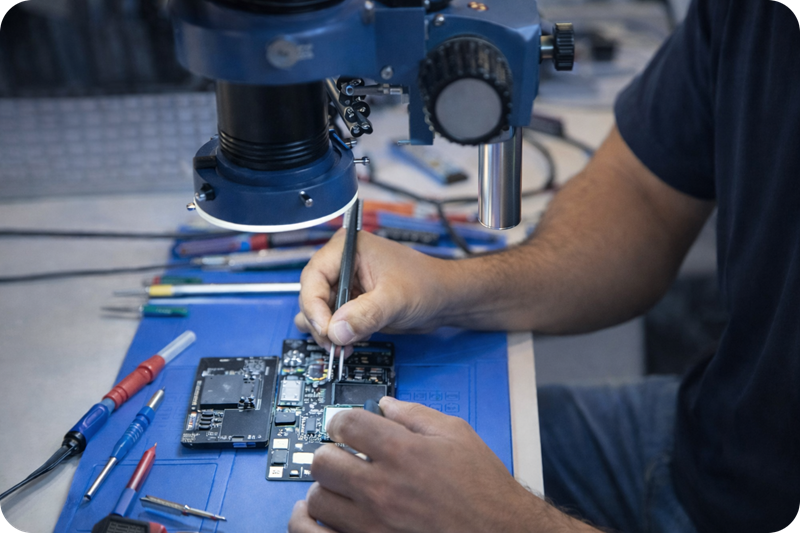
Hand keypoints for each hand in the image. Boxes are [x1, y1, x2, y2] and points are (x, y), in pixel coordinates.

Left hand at [287, 397, 586, 532]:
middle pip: (322, 461)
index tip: (343, 427)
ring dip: (326, 489)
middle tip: (341, 457)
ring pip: (317, 500)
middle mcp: (382, 487)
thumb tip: (386, 404)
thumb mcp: (457, 434)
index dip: (339, 421)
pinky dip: (318, 523)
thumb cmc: (483, 489)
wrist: (500, 532)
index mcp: (402, 451)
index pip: (345, 424)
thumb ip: (416, 415)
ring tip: (341, 488)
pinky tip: (330, 515)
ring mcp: (374, 522)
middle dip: (329, 454)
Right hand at [295, 231, 451, 349]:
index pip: (314, 277)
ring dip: (326, 332)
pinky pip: (331, 322)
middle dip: (321, 323)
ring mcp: (345, 284)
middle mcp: (341, 264)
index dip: (314, 306)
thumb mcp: (395, 298)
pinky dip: (335, 336)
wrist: (444, 298)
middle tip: (335, 344)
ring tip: (343, 346)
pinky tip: (349, 343)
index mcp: (347, 248)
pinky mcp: (350, 303)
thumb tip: (337, 331)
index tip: (326, 329)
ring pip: (317, 312)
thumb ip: (365, 314)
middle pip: (311, 296)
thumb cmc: (427, 284)